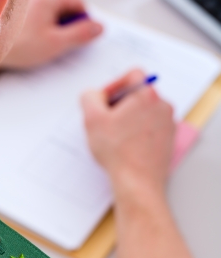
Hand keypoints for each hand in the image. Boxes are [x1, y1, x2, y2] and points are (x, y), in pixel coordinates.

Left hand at [0, 0, 102, 68]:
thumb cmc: (18, 46)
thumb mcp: (55, 43)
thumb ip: (79, 34)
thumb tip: (98, 28)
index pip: (78, 2)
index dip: (84, 19)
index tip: (82, 35)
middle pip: (63, 6)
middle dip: (67, 24)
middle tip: (62, 43)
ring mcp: (25, 0)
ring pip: (48, 11)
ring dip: (52, 26)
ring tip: (43, 43)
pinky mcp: (15, 10)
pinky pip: (35, 15)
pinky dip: (38, 26)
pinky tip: (30, 40)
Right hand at [81, 70, 174, 198]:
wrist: (137, 182)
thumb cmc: (118, 153)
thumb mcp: (92, 119)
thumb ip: (90, 97)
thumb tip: (94, 95)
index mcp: (148, 95)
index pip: (131, 75)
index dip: (114, 86)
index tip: (104, 101)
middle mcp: (163, 107)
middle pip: (138, 94)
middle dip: (120, 105)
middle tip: (106, 121)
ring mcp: (168, 124)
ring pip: (144, 112)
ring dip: (128, 119)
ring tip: (115, 137)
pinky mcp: (167, 140)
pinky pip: (150, 128)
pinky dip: (137, 132)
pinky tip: (125, 146)